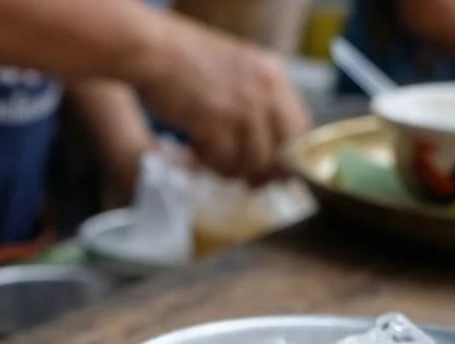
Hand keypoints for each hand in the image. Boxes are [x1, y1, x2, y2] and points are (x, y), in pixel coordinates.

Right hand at [131, 14, 311, 185]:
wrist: (154, 51)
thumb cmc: (187, 59)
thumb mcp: (237, 69)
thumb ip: (257, 100)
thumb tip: (268, 145)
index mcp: (273, 74)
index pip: (300, 128)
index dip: (289, 158)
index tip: (277, 172)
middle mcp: (264, 91)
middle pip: (279, 153)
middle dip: (262, 173)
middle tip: (247, 181)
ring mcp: (242, 109)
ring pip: (251, 164)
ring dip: (230, 170)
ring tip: (211, 158)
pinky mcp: (217, 125)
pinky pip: (223, 164)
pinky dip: (209, 166)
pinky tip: (196, 152)